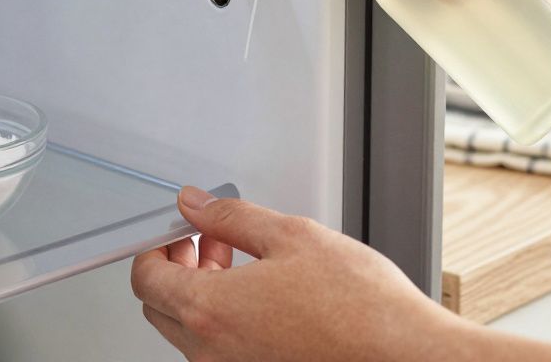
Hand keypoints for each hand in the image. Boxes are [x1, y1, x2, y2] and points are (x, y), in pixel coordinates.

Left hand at [130, 187, 474, 360]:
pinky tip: (262, 298)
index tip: (177, 230)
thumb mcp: (292, 236)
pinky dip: (225, 321)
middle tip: (209, 242)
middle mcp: (213, 352)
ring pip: (189, 332)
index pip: (146, 279)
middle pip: (161, 308)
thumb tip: (194, 204)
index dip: (156, 246)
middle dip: (177, 269)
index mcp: (211, 311)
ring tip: (243, 265)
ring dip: (202, 294)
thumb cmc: (361, 305)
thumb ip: (231, 217)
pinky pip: (219, 351)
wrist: (405, 355)